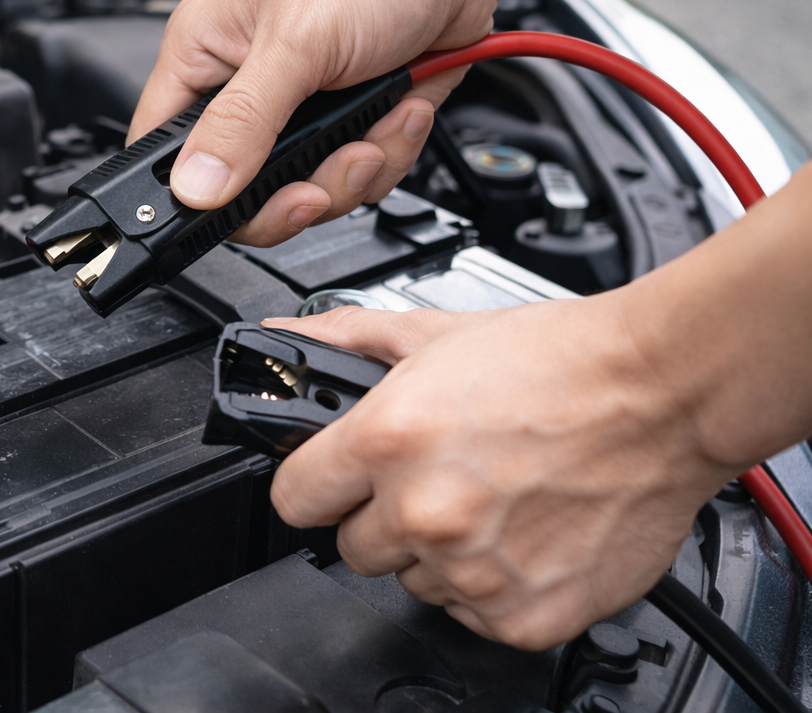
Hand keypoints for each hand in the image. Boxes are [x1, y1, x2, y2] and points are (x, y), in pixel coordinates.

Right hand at [128, 0, 495, 246]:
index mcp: (204, 54)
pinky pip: (358, 176)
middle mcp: (246, 86)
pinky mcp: (354, 119)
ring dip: (352, 170)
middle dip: (296, 192)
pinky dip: (389, 152)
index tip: (238, 206)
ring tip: (376, 121)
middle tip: (318, 184)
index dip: (193, 192)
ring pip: (306, 190)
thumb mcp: (296, 42)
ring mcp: (302, 108)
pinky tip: (400, 107)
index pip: (164, 151)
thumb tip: (195, 186)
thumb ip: (243, 121)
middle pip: (241, 190)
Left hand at [263, 298, 740, 649]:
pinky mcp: (525, 616)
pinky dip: (493, 583)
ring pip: (413, 582)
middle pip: (352, 546)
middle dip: (383, 514)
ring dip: (440, 550)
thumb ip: (344, 341)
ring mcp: (476, 572)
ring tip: (490, 497)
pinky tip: (523, 531)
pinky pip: (473, 614)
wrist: (663, 391)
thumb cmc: (558, 361)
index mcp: (388, 441)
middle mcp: (426, 513)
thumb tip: (287, 339)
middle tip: (438, 475)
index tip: (335, 480)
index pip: (292, 499)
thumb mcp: (433, 333)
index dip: (314, 484)